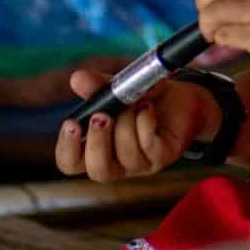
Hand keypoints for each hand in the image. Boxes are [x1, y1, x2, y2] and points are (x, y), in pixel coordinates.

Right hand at [55, 61, 218, 181]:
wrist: (182, 98)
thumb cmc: (144, 97)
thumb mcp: (118, 88)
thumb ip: (97, 86)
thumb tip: (77, 78)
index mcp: (97, 149)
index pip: (70, 163)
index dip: (67, 149)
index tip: (71, 123)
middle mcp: (118, 163)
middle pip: (98, 171)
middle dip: (98, 142)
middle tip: (101, 116)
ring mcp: (142, 164)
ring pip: (127, 156)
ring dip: (127, 124)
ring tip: (133, 101)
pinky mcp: (164, 156)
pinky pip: (150, 146)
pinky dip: (146, 123)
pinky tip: (147, 107)